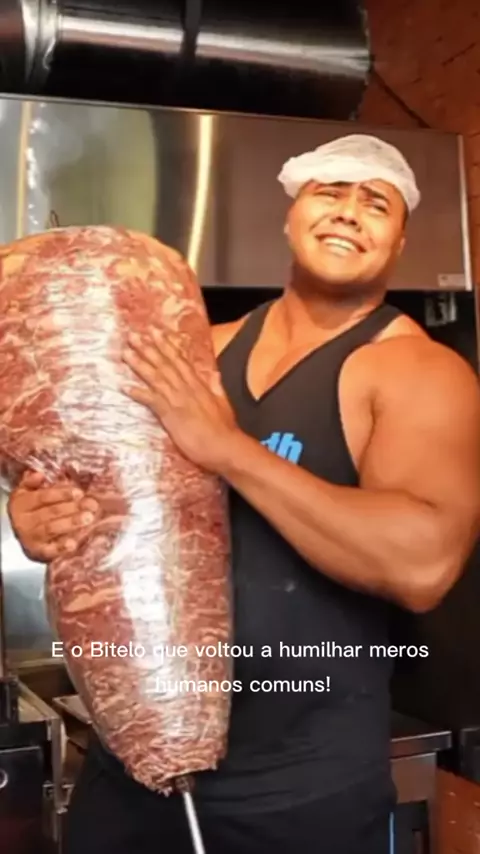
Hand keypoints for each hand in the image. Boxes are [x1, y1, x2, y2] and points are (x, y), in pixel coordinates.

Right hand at [7, 471, 100, 562]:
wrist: (28, 537)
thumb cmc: (34, 509)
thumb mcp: (29, 492)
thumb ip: (33, 482)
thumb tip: (39, 475)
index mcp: (21, 503)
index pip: (42, 497)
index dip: (61, 494)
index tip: (79, 492)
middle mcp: (22, 521)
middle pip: (49, 513)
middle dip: (72, 508)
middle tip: (91, 505)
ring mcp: (30, 538)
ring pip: (51, 529)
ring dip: (71, 523)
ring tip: (88, 518)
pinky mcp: (38, 553)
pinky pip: (50, 550)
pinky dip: (61, 547)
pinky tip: (73, 544)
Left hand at [122, 328, 239, 471]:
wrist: (224, 445)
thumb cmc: (224, 428)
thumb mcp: (223, 402)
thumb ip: (216, 386)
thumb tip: (215, 372)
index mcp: (198, 384)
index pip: (180, 360)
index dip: (166, 345)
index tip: (154, 331)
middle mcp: (186, 388)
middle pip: (164, 364)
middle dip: (148, 348)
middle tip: (132, 335)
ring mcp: (177, 400)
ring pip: (156, 377)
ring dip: (139, 364)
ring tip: (126, 353)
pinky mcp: (171, 414)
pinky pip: (151, 401)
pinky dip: (138, 394)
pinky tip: (125, 388)